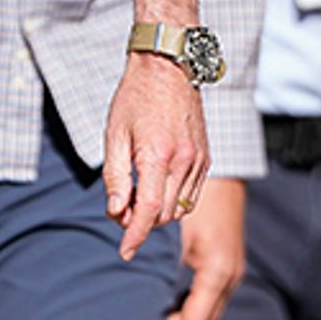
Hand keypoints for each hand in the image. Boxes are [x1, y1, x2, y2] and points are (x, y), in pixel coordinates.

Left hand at [99, 53, 210, 260]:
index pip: (148, 210)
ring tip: (135, 197)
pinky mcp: (206, 158)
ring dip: (157, 214)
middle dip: (141, 222)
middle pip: (164, 214)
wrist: (169, 67)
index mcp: (158, 155)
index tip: (124, 252)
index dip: (135, 235)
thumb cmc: (134, 99)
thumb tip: (116, 213)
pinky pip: (191, 195)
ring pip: (180, 209)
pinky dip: (174, 202)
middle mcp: (184, 162)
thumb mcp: (114, 135)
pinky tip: (156, 188)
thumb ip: (115, 177)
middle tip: (120, 210)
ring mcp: (200, 160)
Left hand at [159, 174, 247, 319]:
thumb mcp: (171, 231)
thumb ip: (152, 259)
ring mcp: (231, 271)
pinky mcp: (226, 264)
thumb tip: (128, 283)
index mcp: (217, 272)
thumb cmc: (194, 200)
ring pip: (206, 313)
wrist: (220, 176)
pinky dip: (187, 307)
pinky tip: (164, 304)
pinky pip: (208, 298)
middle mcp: (229, 276)